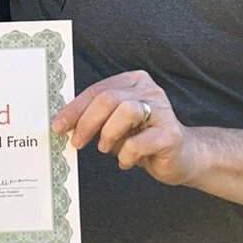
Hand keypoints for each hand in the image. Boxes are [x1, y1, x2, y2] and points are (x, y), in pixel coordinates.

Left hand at [52, 71, 198, 185]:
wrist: (183, 157)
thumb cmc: (143, 139)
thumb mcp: (116, 124)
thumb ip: (96, 117)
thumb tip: (65, 123)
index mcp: (133, 81)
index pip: (97, 90)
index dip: (74, 109)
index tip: (59, 125)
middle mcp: (149, 90)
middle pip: (108, 98)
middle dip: (86, 122)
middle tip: (77, 141)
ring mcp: (163, 111)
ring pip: (125, 111)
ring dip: (108, 134)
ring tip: (106, 148)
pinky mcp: (171, 134)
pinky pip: (138, 142)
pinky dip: (125, 155)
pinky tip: (126, 160)